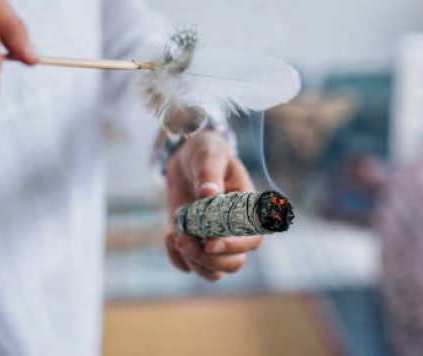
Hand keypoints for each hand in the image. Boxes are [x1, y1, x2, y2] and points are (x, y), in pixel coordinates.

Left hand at [165, 130, 262, 280]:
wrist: (187, 159)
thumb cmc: (206, 152)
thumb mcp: (208, 155)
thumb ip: (209, 173)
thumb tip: (208, 194)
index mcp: (247, 207)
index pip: (252, 238)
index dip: (235, 245)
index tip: (210, 242)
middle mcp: (234, 229)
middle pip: (234, 262)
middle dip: (208, 258)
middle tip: (183, 239)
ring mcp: (214, 238)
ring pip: (214, 270)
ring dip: (193, 261)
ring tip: (175, 236)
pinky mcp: (195, 242)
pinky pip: (190, 266)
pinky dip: (178, 260)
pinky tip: (169, 237)